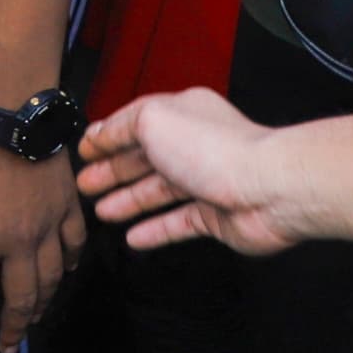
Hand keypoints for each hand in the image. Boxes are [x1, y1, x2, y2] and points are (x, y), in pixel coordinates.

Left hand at [0, 115, 79, 347]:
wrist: (9, 108)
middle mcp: (19, 242)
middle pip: (21, 299)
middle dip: (13, 328)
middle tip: (8, 347)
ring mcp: (48, 225)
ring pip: (51, 278)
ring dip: (42, 303)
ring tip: (34, 318)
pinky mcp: (68, 205)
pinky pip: (74, 244)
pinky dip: (70, 263)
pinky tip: (65, 272)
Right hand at [77, 89, 332, 254]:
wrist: (268, 188)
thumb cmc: (215, 149)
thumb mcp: (153, 120)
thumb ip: (121, 126)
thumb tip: (100, 133)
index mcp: (180, 114)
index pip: (135, 124)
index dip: (107, 138)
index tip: (83, 151)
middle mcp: (193, 146)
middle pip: (144, 159)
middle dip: (113, 171)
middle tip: (86, 185)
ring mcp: (205, 183)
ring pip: (159, 192)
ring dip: (129, 201)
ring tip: (103, 212)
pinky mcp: (215, 217)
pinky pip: (178, 224)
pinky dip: (155, 230)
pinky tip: (134, 237)